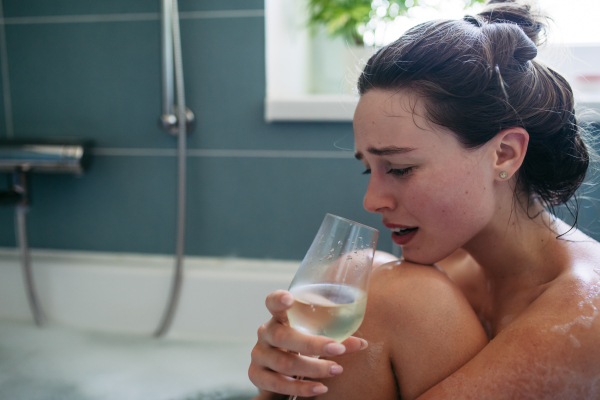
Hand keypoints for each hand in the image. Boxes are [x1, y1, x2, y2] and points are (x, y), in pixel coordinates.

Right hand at [248, 290, 367, 397]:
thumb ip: (335, 338)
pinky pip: (278, 383)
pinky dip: (301, 387)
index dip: (278, 299)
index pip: (272, 303)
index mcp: (278, 318)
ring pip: (284, 362)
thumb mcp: (313, 339)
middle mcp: (265, 334)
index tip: (290, 297)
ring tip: (336, 369)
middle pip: (283, 336)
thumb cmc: (298, 348)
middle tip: (338, 349)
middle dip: (313, 344)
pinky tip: (320, 388)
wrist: (277, 373)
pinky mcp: (257, 375)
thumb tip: (363, 344)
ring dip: (314, 368)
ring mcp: (259, 355)